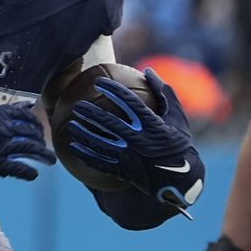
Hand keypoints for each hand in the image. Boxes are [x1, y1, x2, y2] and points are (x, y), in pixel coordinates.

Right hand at [0, 102, 55, 179]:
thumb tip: (9, 110)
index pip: (25, 116)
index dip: (35, 123)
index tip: (39, 128)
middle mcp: (5, 129)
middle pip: (31, 133)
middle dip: (42, 140)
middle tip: (47, 146)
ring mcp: (3, 147)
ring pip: (30, 150)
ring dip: (43, 155)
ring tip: (51, 160)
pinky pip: (18, 169)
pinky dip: (28, 173)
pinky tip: (34, 175)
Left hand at [66, 68, 203, 211]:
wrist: (180, 180)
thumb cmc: (179, 143)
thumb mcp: (177, 117)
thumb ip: (163, 92)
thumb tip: (148, 70)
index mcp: (152, 124)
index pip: (128, 102)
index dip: (112, 90)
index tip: (98, 81)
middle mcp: (138, 139)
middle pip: (109, 123)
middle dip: (90, 113)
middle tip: (77, 105)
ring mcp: (129, 157)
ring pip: (100, 144)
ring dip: (83, 134)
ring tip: (70, 125)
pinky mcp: (123, 171)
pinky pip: (100, 163)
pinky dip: (85, 155)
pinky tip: (73, 148)